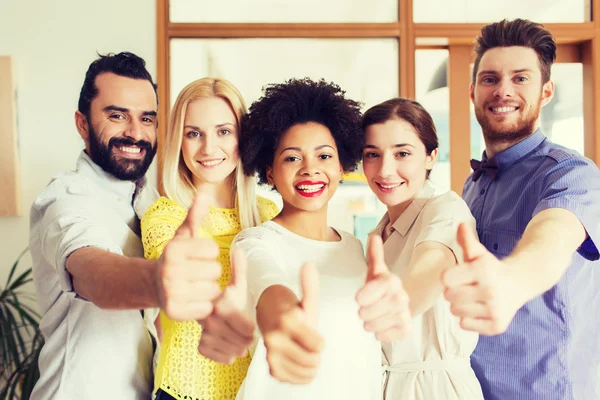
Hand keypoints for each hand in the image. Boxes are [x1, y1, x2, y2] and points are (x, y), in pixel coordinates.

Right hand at [156, 193, 221, 320]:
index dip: (209, 252)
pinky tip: (193, 300)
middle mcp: (169, 270)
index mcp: (173, 249)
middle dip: (210, 271)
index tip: (197, 255)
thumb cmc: (176, 257)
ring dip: (209, 289)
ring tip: (195, 286)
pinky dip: (204, 306)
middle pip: (215, 270)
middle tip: (196, 273)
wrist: (153, 285)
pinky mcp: (174, 311)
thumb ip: (195, 215)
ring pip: (213, 290)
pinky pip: (206, 308)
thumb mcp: (184, 235)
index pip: (213, 249)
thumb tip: (204, 193)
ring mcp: (170, 292)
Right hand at [198, 248, 255, 363]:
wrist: (196, 308)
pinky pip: (223, 358)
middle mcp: (211, 321)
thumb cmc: (221, 296)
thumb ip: (239, 269)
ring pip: (233, 351)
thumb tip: (240, 249)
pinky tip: (229, 345)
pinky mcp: (202, 347)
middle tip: (247, 334)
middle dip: (247, 339)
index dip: (251, 328)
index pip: (246, 328)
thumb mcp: (233, 283)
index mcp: (221, 305)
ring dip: (239, 347)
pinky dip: (228, 355)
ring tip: (239, 339)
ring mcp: (205, 334)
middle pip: (242, 341)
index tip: (250, 325)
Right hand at [264, 263, 323, 383]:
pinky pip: (298, 380)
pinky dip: (303, 374)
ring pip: (307, 372)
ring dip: (311, 365)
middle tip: (309, 345)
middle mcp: (276, 339)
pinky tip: (299, 362)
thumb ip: (310, 285)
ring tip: (305, 352)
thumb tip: (309, 264)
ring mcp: (272, 356)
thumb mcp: (305, 301)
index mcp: (288, 322)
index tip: (312, 333)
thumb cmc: (294, 313)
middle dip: (316, 354)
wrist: (272, 322)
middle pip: (313, 360)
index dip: (320, 341)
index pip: (319, 346)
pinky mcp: (272, 370)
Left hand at [356, 235, 410, 341]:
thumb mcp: (374, 270)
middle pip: (372, 310)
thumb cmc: (378, 287)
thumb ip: (373, 255)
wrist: (391, 304)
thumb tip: (374, 237)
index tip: (358, 298)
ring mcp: (405, 314)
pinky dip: (380, 334)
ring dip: (369, 324)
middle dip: (363, 312)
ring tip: (370, 318)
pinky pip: (387, 336)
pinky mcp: (406, 329)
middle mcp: (402, 297)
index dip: (365, 295)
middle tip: (363, 310)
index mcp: (392, 281)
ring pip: (377, 325)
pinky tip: (380, 327)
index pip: (379, 288)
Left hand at [442, 223, 522, 334]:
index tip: (457, 275)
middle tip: (466, 287)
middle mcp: (490, 290)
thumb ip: (467, 240)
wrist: (519, 283)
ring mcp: (494, 310)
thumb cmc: (491, 268)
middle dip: (453, 291)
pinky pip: (465, 325)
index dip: (448, 277)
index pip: (445, 279)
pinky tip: (479, 309)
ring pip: (456, 311)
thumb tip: (460, 225)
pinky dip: (468, 319)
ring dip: (460, 305)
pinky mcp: (496, 326)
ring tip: (473, 298)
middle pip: (449, 296)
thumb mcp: (479, 253)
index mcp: (483, 271)